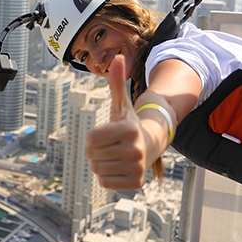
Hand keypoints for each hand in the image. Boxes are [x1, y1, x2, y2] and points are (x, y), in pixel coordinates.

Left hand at [85, 55, 148, 189]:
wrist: (151, 144)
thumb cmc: (129, 123)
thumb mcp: (121, 104)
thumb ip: (116, 82)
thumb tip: (118, 57)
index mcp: (129, 130)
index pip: (91, 138)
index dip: (94, 135)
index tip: (107, 132)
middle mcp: (135, 151)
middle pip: (91, 155)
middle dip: (96, 149)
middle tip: (110, 145)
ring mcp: (136, 169)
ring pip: (96, 170)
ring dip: (100, 162)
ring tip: (114, 155)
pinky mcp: (135, 184)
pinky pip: (104, 182)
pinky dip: (107, 176)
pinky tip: (118, 167)